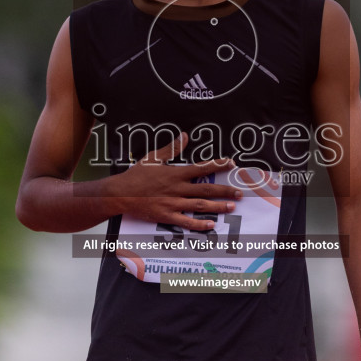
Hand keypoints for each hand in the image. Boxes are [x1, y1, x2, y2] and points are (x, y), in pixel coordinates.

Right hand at [115, 132, 241, 230]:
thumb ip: (171, 149)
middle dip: (225, 190)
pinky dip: (199, 224)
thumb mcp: (153, 158)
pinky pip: (186, 221)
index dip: (218, 165)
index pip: (201, 168)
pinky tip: (211, 224)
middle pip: (206, 188)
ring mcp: (172, 203)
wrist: (120, 194)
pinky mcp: (166, 216)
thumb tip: (184, 136)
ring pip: (200, 205)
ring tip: (232, 207)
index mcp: (175, 173)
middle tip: (239, 193)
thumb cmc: (136, 175)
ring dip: (218, 206)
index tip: (232, 164)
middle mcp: (177, 188)